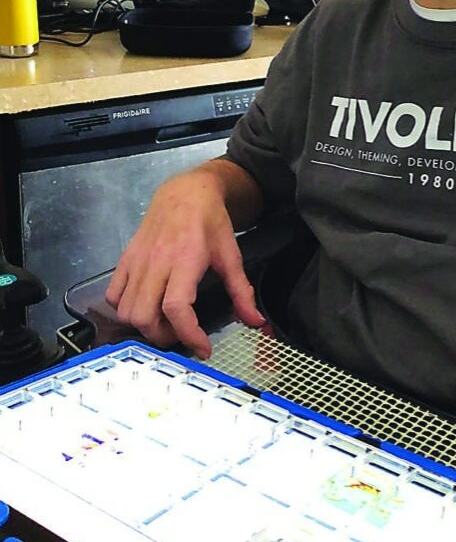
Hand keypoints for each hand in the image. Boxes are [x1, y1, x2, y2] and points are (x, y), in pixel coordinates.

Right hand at [106, 166, 264, 357]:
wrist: (185, 193)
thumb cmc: (209, 222)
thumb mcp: (231, 255)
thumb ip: (241, 291)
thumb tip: (255, 321)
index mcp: (185, 261)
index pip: (177, 307)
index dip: (188, 335)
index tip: (202, 348)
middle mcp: (156, 263)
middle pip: (144, 316)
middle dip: (162, 337)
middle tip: (181, 335)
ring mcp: (136, 262)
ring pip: (125, 310)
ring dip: (143, 326)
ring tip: (164, 322)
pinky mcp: (125, 259)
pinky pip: (113, 295)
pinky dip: (125, 309)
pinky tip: (145, 306)